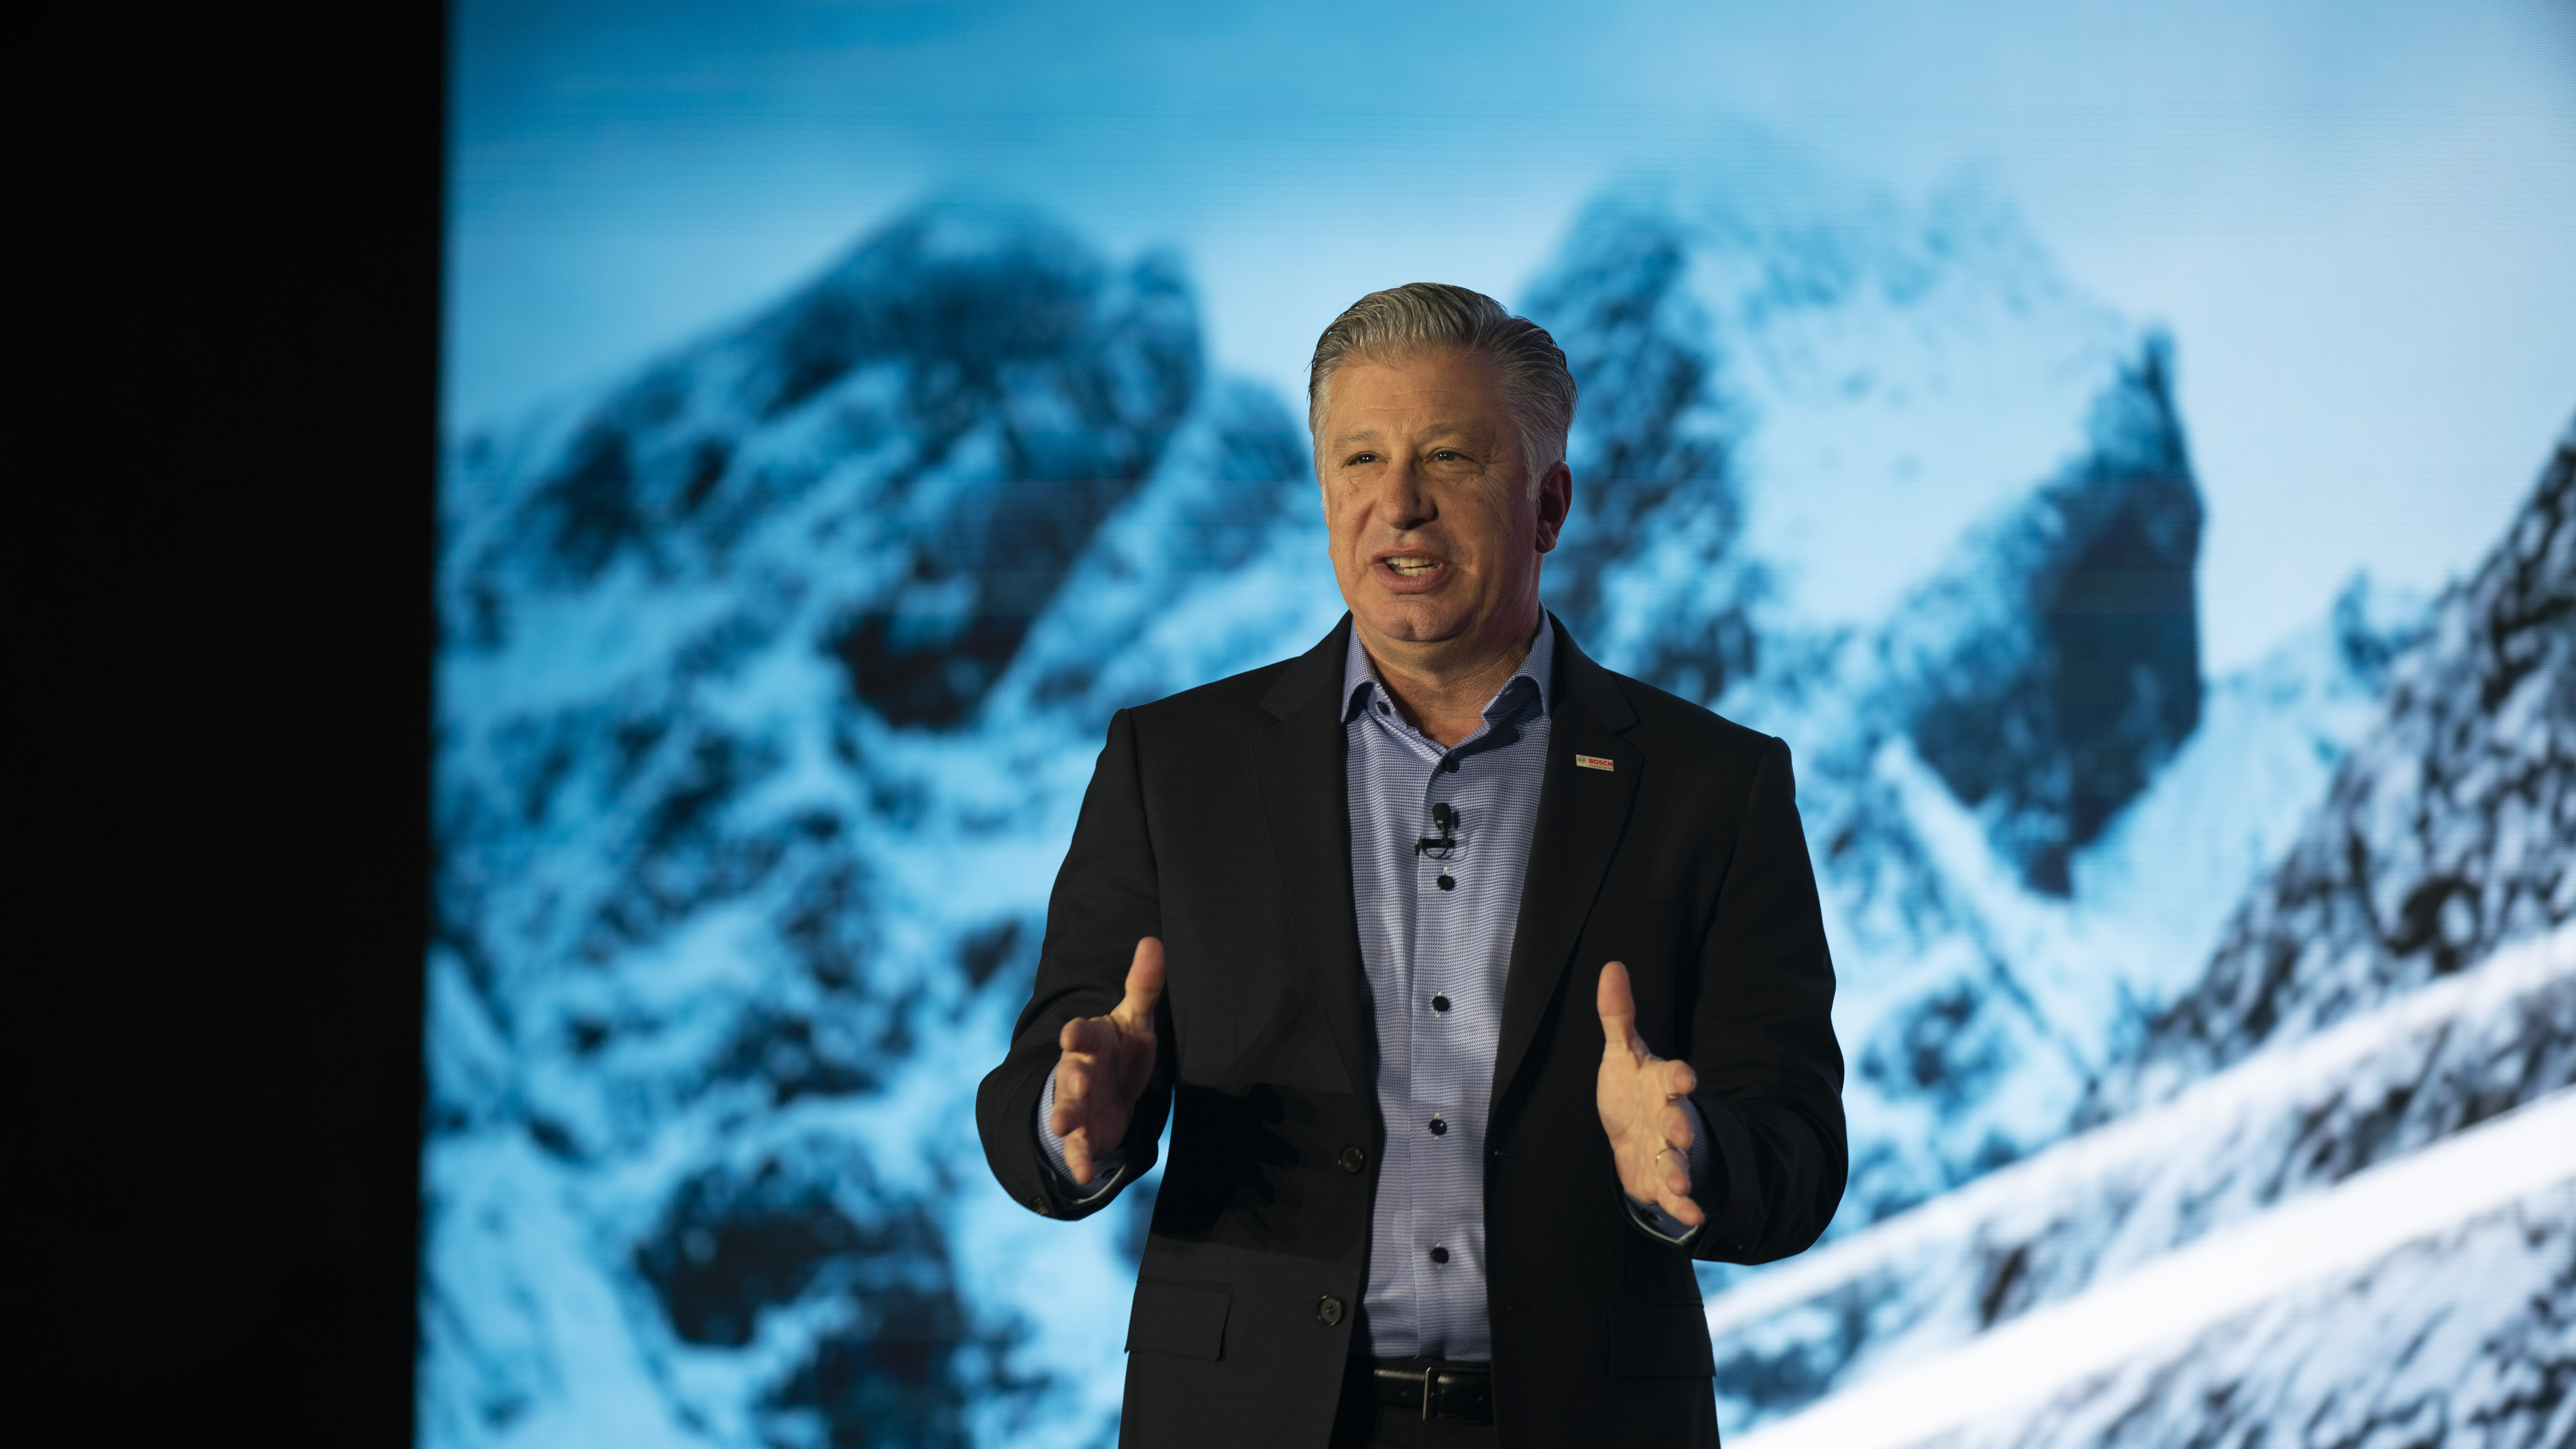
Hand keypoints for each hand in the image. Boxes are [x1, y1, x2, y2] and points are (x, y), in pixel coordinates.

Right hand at [1049, 937, 1164, 1185]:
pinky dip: (1079, 1161)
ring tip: (1062, 1126)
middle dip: (1071, 1079)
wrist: (1109, 1090)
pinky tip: (1083, 1176)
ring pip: (1067, 1110)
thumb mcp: (1134, 1019)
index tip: (1072, 1033)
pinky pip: (1079, 1148)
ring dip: (1064, 1117)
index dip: (1078, 1033)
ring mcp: (1078, 1104)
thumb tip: (1153, 940)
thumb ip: (1143, 985)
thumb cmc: (1121, 1049)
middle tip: (1073, 1081)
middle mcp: (1079, 1071)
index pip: (1082, 1033)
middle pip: (1072, 1073)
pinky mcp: (1085, 1133)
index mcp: (1091, 1040)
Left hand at [1596, 959, 1704, 1227]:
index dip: (1679, 1075)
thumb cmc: (1632, 1091)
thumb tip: (1611, 965)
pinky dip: (1685, 1207)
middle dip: (1680, 1124)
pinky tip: (1692, 1217)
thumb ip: (1618, 1015)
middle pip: (1679, 1120)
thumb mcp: (1623, 1054)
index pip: (1672, 1075)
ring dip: (1681, 1171)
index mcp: (1661, 1083)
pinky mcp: (1664, 1180)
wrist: (1639, 1136)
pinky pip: (1678, 1195)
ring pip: (1680, 1160)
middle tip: (1679, 1129)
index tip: (1686, 1076)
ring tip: (1681, 1184)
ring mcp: (1671, 1151)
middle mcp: (1670, 1116)